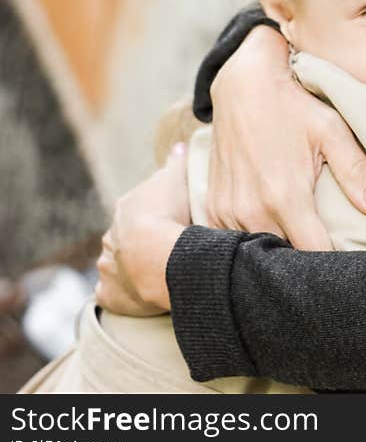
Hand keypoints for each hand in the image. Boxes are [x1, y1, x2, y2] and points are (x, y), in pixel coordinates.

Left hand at [95, 144, 188, 314]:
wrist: (159, 256)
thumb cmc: (170, 214)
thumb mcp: (178, 179)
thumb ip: (178, 161)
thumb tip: (180, 144)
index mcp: (126, 210)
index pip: (139, 210)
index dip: (156, 216)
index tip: (173, 221)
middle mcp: (111, 237)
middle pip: (125, 238)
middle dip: (141, 243)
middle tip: (167, 249)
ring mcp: (109, 267)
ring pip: (116, 266)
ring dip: (131, 269)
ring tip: (158, 274)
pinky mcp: (111, 294)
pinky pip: (113, 294)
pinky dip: (122, 294)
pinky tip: (138, 296)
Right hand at [205, 25, 365, 249]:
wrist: (243, 85)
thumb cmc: (294, 106)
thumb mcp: (332, 130)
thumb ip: (356, 171)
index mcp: (284, 197)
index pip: (313, 253)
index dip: (334, 263)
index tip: (350, 263)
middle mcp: (251, 210)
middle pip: (284, 259)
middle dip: (306, 263)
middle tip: (328, 259)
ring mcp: (227, 211)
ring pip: (257, 252)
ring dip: (278, 252)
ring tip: (301, 248)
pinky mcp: (213, 207)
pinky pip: (234, 240)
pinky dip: (252, 241)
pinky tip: (273, 234)